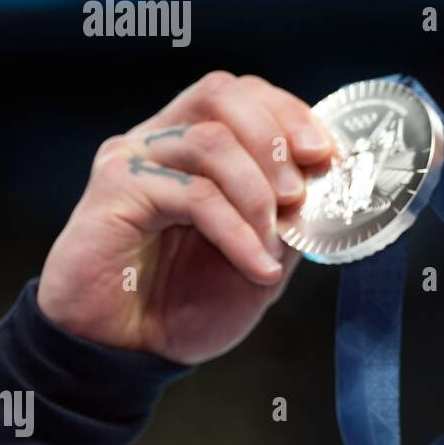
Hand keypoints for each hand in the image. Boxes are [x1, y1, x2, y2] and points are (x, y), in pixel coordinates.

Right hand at [37, 71, 334, 364]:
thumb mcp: (262, 254)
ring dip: (258, 195)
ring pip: (211, 142)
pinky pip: (194, 195)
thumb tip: (326, 180)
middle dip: (276, 138)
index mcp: (196, 143)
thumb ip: (289, 213)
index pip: (244, 93)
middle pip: (223, 93)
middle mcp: (162, 139)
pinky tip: (257, 267)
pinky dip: (238, 232)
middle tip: (299, 193)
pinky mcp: (115, 189)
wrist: (129, 351)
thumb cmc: (189, 300)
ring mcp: (135, 159)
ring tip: (272, 246)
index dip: (291, 115)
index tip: (328, 157)